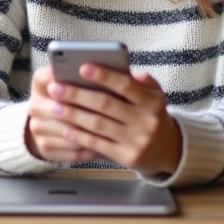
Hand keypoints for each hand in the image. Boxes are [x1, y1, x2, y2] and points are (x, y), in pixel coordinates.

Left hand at [29, 63, 182, 173]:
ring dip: (74, 114)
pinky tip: (66, 127)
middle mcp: (146, 121)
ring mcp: (136, 141)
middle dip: (77, 94)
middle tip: (55, 87)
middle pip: (106, 105)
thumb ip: (140, 81)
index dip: (104, 76)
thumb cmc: (152, 114)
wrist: (168, 149)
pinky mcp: (126, 157)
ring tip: (55, 106)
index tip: (82, 67)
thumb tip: (125, 68)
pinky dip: (80, 135)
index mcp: (152, 101)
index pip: (126, 85)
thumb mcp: (154, 95)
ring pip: (99, 125)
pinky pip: (98, 144)